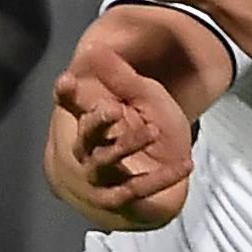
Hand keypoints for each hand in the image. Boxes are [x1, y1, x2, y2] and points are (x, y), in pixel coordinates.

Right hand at [46, 48, 193, 228]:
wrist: (163, 188)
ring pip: (104, 164)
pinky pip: (136, 190)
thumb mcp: (142, 100)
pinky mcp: (120, 204)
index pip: (71, 108)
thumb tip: (93, 46)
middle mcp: (87, 155)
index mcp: (90, 126)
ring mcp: (101, 182)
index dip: (67, 96)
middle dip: (95, 123)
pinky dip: (161, 177)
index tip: (67, 80)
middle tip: (111, 108)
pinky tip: (184, 164)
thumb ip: (120, 77)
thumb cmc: (148, 139)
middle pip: (83, 139)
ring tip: (152, 131)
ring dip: (126, 146)